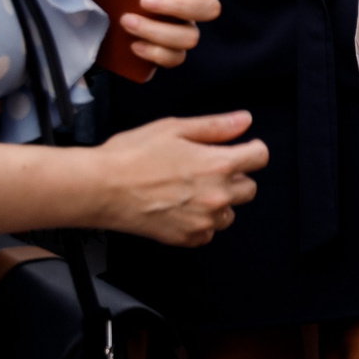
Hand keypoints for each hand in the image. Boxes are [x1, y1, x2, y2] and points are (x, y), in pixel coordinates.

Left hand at [62, 0, 236, 68]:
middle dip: (182, 4)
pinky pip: (174, 58)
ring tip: (127, 22)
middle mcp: (183, 6)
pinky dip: (156, 54)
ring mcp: (177, 31)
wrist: (85, 28)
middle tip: (146, 0)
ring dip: (160, 30)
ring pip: (190, 36)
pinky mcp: (164, 54)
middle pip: (209, 8)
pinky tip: (135, 46)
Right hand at [91, 111, 267, 245]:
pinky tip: (180, 208)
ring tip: (189, 190)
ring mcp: (204, 220)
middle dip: (234, 176)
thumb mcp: (174, 128)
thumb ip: (215, 126)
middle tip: (206, 169)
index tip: (242, 148)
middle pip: (249, 187)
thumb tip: (243, 121)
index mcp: (219, 164)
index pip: (260, 157)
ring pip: (229, 212)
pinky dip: (200, 222)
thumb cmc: (130, 156)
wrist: (99, 188)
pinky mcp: (188, 238)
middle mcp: (218, 195)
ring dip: (218, 202)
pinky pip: (208, 232)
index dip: (251, 149)